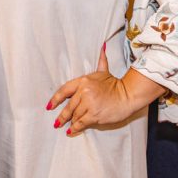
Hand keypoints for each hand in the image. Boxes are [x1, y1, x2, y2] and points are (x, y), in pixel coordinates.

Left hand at [47, 43, 166, 134]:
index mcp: (83, 81)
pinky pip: (81, 123)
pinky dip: (76, 128)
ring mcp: (89, 104)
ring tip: (68, 126)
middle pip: (69, 106)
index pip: (64, 90)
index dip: (55, 99)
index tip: (49, 106)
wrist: (128, 95)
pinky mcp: (94, 115)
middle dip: (62, 116)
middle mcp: (84, 92)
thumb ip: (101, 60)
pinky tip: (72, 131)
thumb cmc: (115, 84)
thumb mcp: (104, 72)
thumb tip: (102, 46)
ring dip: (71, 122)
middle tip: (57, 123)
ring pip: (75, 115)